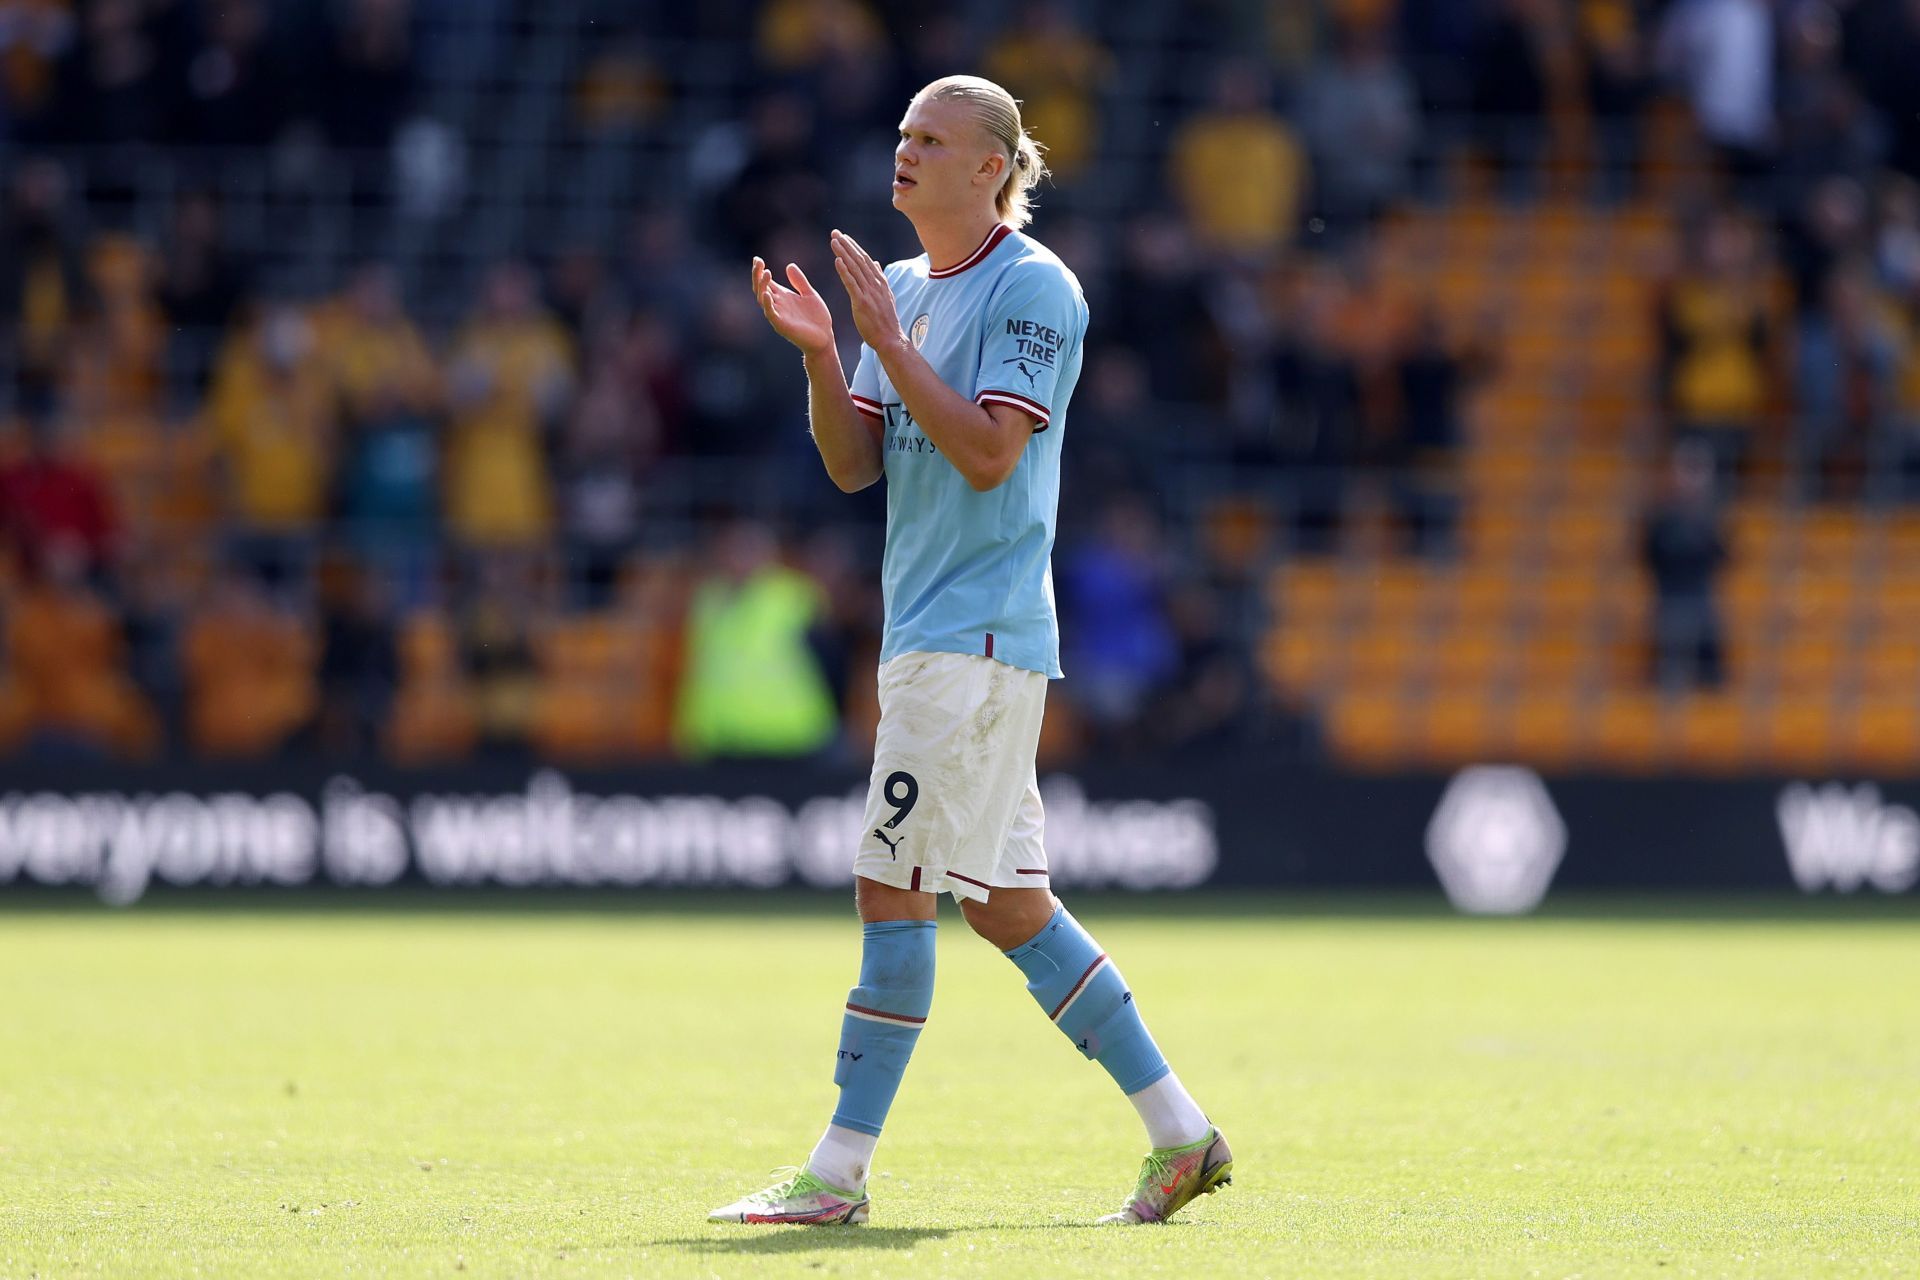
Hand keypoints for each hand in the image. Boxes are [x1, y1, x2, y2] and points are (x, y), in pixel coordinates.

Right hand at [751, 256, 833, 354]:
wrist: (825, 338)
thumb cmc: (817, 318)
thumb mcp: (809, 294)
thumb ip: (800, 282)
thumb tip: (789, 265)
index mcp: (783, 297)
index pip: (766, 282)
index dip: (760, 271)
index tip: (757, 259)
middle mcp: (777, 305)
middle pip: (760, 288)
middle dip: (757, 275)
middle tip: (758, 262)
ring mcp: (778, 315)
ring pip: (762, 299)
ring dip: (762, 286)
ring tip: (766, 273)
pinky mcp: (782, 326)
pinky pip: (771, 314)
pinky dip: (767, 304)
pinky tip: (767, 294)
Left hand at [830, 230, 903, 352]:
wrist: (890, 338)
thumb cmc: (886, 320)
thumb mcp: (885, 296)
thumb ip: (880, 279)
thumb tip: (876, 263)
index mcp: (880, 282)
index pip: (866, 260)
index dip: (854, 247)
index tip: (844, 236)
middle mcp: (875, 284)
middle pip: (859, 260)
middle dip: (847, 245)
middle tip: (835, 232)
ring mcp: (869, 292)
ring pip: (855, 268)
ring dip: (844, 253)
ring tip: (834, 241)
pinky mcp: (862, 302)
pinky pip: (851, 284)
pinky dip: (844, 271)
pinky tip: (837, 261)